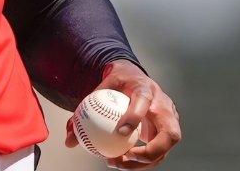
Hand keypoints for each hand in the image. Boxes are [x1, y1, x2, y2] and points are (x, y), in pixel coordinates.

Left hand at [64, 60, 181, 168]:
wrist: (137, 78)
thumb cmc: (118, 83)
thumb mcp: (101, 88)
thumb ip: (85, 109)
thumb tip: (69, 139)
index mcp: (146, 88)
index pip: (144, 102)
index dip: (134, 117)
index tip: (119, 132)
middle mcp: (164, 106)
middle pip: (169, 134)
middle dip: (151, 151)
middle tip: (126, 157)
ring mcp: (170, 122)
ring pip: (165, 149)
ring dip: (142, 162)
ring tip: (117, 163)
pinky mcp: (168, 133)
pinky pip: (159, 152)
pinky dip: (141, 161)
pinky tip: (121, 162)